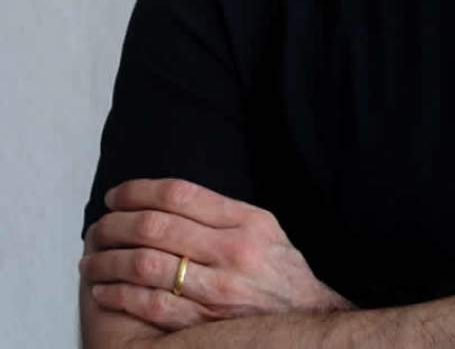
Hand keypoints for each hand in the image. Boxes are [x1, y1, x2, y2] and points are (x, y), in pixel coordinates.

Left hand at [80, 178, 355, 331]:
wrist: (304, 317)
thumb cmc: (277, 269)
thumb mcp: (263, 227)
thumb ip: (222, 212)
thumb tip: (167, 197)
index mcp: (246, 221)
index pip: (180, 194)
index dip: (139, 191)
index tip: (116, 196)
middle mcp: (232, 251)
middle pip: (156, 227)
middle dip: (115, 225)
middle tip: (97, 227)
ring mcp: (218, 289)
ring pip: (146, 266)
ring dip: (108, 261)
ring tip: (91, 260)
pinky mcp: (205, 322)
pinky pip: (149, 306)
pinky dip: (119, 296)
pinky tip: (104, 291)